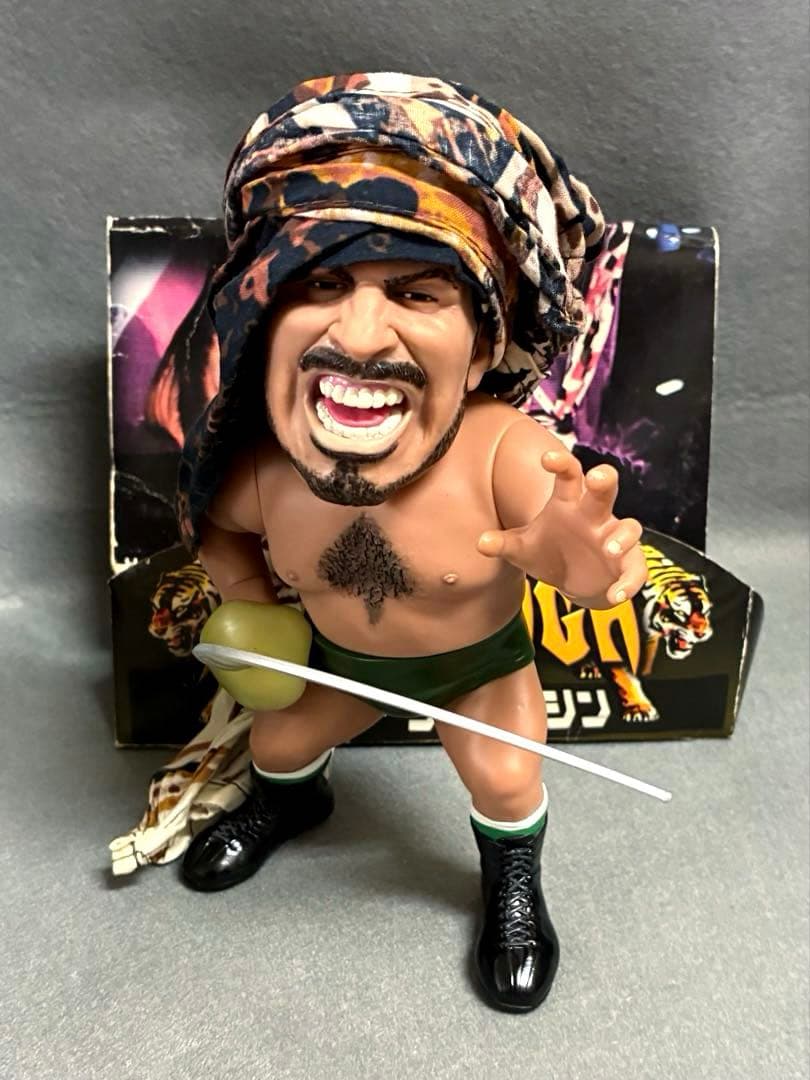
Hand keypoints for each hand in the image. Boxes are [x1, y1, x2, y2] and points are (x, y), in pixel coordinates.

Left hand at [477, 450, 646, 607]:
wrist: (573, 583)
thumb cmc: (547, 554)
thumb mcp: (522, 550)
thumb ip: (504, 544)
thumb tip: (481, 543)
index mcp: (568, 504)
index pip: (569, 476)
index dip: (561, 464)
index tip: (547, 458)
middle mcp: (595, 516)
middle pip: (605, 490)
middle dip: (604, 481)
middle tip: (599, 477)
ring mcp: (615, 538)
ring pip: (630, 527)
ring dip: (622, 537)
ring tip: (608, 549)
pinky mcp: (629, 563)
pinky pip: (636, 569)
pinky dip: (628, 581)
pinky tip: (615, 595)